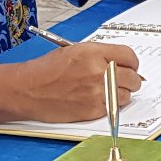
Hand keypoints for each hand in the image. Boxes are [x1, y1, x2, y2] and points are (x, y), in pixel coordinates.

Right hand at [22, 41, 142, 121]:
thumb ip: (99, 55)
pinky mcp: (94, 109)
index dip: (132, 63)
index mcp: (93, 52)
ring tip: (105, 91)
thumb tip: (120, 64)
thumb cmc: (46, 70)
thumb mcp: (74, 51)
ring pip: (126, 95)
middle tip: (123, 81)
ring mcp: (97, 92)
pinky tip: (95, 100)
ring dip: (120, 94)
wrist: (28, 90)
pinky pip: (114, 108)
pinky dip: (109, 106)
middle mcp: (98, 71)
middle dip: (130, 79)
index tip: (130, 67)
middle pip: (133, 77)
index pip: (129, 55)